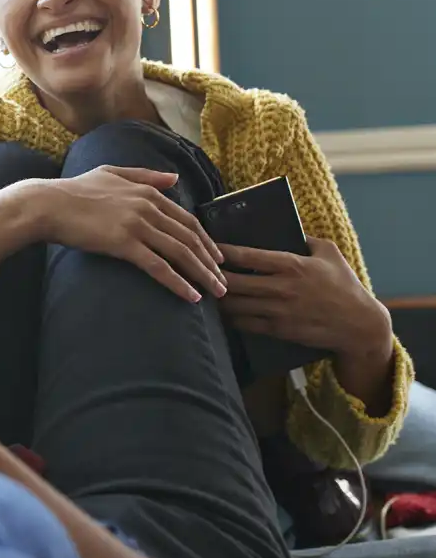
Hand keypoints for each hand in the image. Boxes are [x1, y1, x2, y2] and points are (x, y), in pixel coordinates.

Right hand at [41, 165, 226, 301]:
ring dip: (202, 274)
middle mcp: (147, 206)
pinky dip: (178, 282)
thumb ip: (146, 175)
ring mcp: (137, 224)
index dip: (206, 241)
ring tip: (215, 293)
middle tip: (223, 282)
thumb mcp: (113, 173)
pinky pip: (158, 266)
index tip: (217, 259)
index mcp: (148, 191)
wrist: (48, 204)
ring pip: (180, 253)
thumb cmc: (75, 190)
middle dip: (210, 262)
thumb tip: (175, 178)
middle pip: (189, 238)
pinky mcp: (123, 243)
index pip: (187, 219)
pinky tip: (190, 297)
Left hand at [218, 237, 391, 355]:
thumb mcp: (328, 253)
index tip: (206, 245)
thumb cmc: (344, 284)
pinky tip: (218, 311)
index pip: (246, 255)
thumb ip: (305, 239)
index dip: (222, 251)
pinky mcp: (279, 330)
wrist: (360, 325)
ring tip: (201, 289)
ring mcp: (279, 311)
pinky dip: (229, 318)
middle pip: (234, 282)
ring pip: (235, 305)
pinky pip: (245, 324)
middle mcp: (281, 288)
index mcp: (291, 264)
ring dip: (216, 298)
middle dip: (211, 276)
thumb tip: (286, 227)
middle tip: (196, 269)